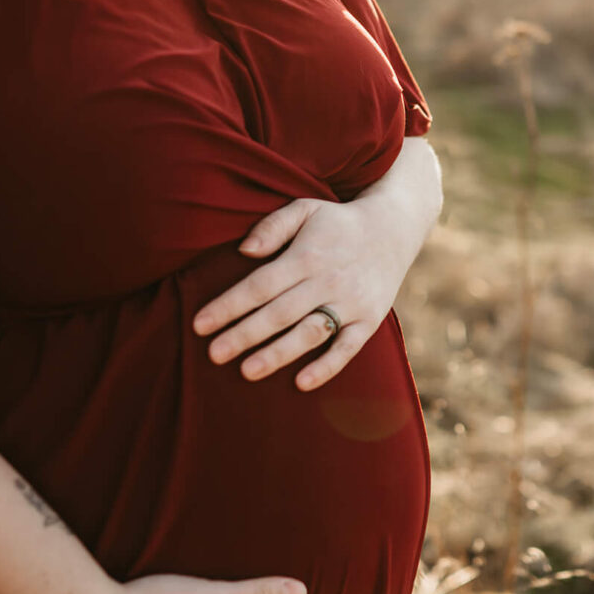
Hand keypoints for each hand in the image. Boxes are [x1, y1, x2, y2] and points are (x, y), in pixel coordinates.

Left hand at [194, 193, 425, 390]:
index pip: (260, 285)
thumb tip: (244, 251)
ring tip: (247, 371)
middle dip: (244, 334)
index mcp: (306, 255)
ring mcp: (351, 302)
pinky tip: (301, 383)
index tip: (199, 325)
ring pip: (310, 332)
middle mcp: (328, 280)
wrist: (394, 228)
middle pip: (279, 312)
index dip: (228, 305)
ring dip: (278, 353)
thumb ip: (272, 226)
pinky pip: (348, 347)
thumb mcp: (305, 209)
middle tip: (213, 354)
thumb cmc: (337, 222)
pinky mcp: (370, 320)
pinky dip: (327, 366)